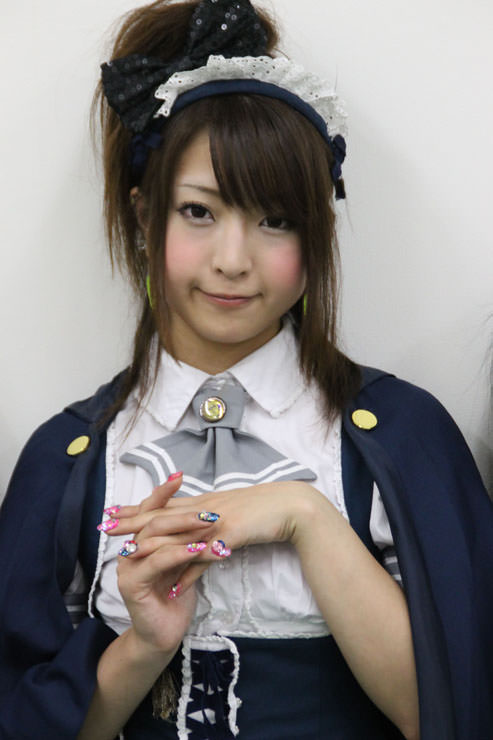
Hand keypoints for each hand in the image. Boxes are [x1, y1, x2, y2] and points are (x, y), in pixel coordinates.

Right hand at [104, 475, 215, 653]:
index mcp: (139, 541)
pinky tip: (199, 549)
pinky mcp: (133, 584)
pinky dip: (179, 553)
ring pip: (155, 538)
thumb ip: (185, 540)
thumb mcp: (183, 562)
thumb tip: (205, 514)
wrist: (164, 636)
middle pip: (153, 520)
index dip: (163, 492)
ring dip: (185, 530)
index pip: (149, 510)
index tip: (180, 476)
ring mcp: (128, 567)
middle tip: (210, 510)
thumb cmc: (175, 597)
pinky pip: (157, 561)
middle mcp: (130, 550)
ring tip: (211, 526)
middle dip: (183, 512)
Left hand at [104, 476, 323, 593]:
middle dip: (132, 522)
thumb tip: (196, 527)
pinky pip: (205, 558)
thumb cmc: (266, 508)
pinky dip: (188, 574)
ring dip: (151, 547)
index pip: (165, 503)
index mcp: (206, 502)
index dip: (138, 507)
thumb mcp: (234, 510)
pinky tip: (174, 587)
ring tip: (127, 557)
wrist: (292, 506)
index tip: (115, 511)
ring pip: (177, 535)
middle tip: (105, 527)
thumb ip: (212, 518)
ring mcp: (216, 523)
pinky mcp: (230, 537)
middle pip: (162, 515)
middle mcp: (205, 510)